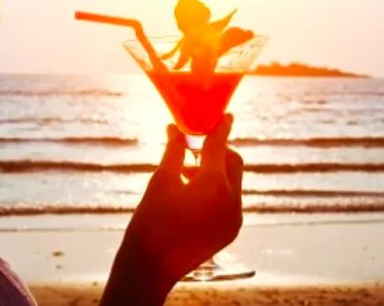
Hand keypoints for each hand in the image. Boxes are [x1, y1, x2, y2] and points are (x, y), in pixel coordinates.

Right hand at [100, 114, 242, 304]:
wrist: (150, 267)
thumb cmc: (150, 221)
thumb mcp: (161, 180)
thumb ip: (174, 151)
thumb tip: (175, 129)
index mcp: (215, 185)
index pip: (220, 146)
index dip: (220, 128)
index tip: (225, 116)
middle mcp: (232, 202)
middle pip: (233, 163)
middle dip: (217, 152)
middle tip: (193, 150)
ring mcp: (234, 219)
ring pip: (233, 182)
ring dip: (215, 172)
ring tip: (185, 175)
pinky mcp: (231, 231)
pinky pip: (230, 201)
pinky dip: (217, 191)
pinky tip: (192, 194)